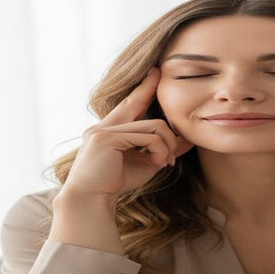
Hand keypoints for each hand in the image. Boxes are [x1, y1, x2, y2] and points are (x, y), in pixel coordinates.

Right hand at [62, 68, 193, 201]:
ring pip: (152, 125)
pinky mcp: (106, 139)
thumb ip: (159, 149)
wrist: (91, 200)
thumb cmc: (115, 183)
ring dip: (167, 144)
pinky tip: (159, 163)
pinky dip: (160, 150)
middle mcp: (103, 126)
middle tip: (158, 73)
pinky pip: (147, 137)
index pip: (129, 105)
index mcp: (108, 131)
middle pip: (134, 102)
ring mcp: (103, 131)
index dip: (142, 89)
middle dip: (148, 87)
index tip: (154, 74)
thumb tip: (184, 141)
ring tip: (166, 161)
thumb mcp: (145, 163)